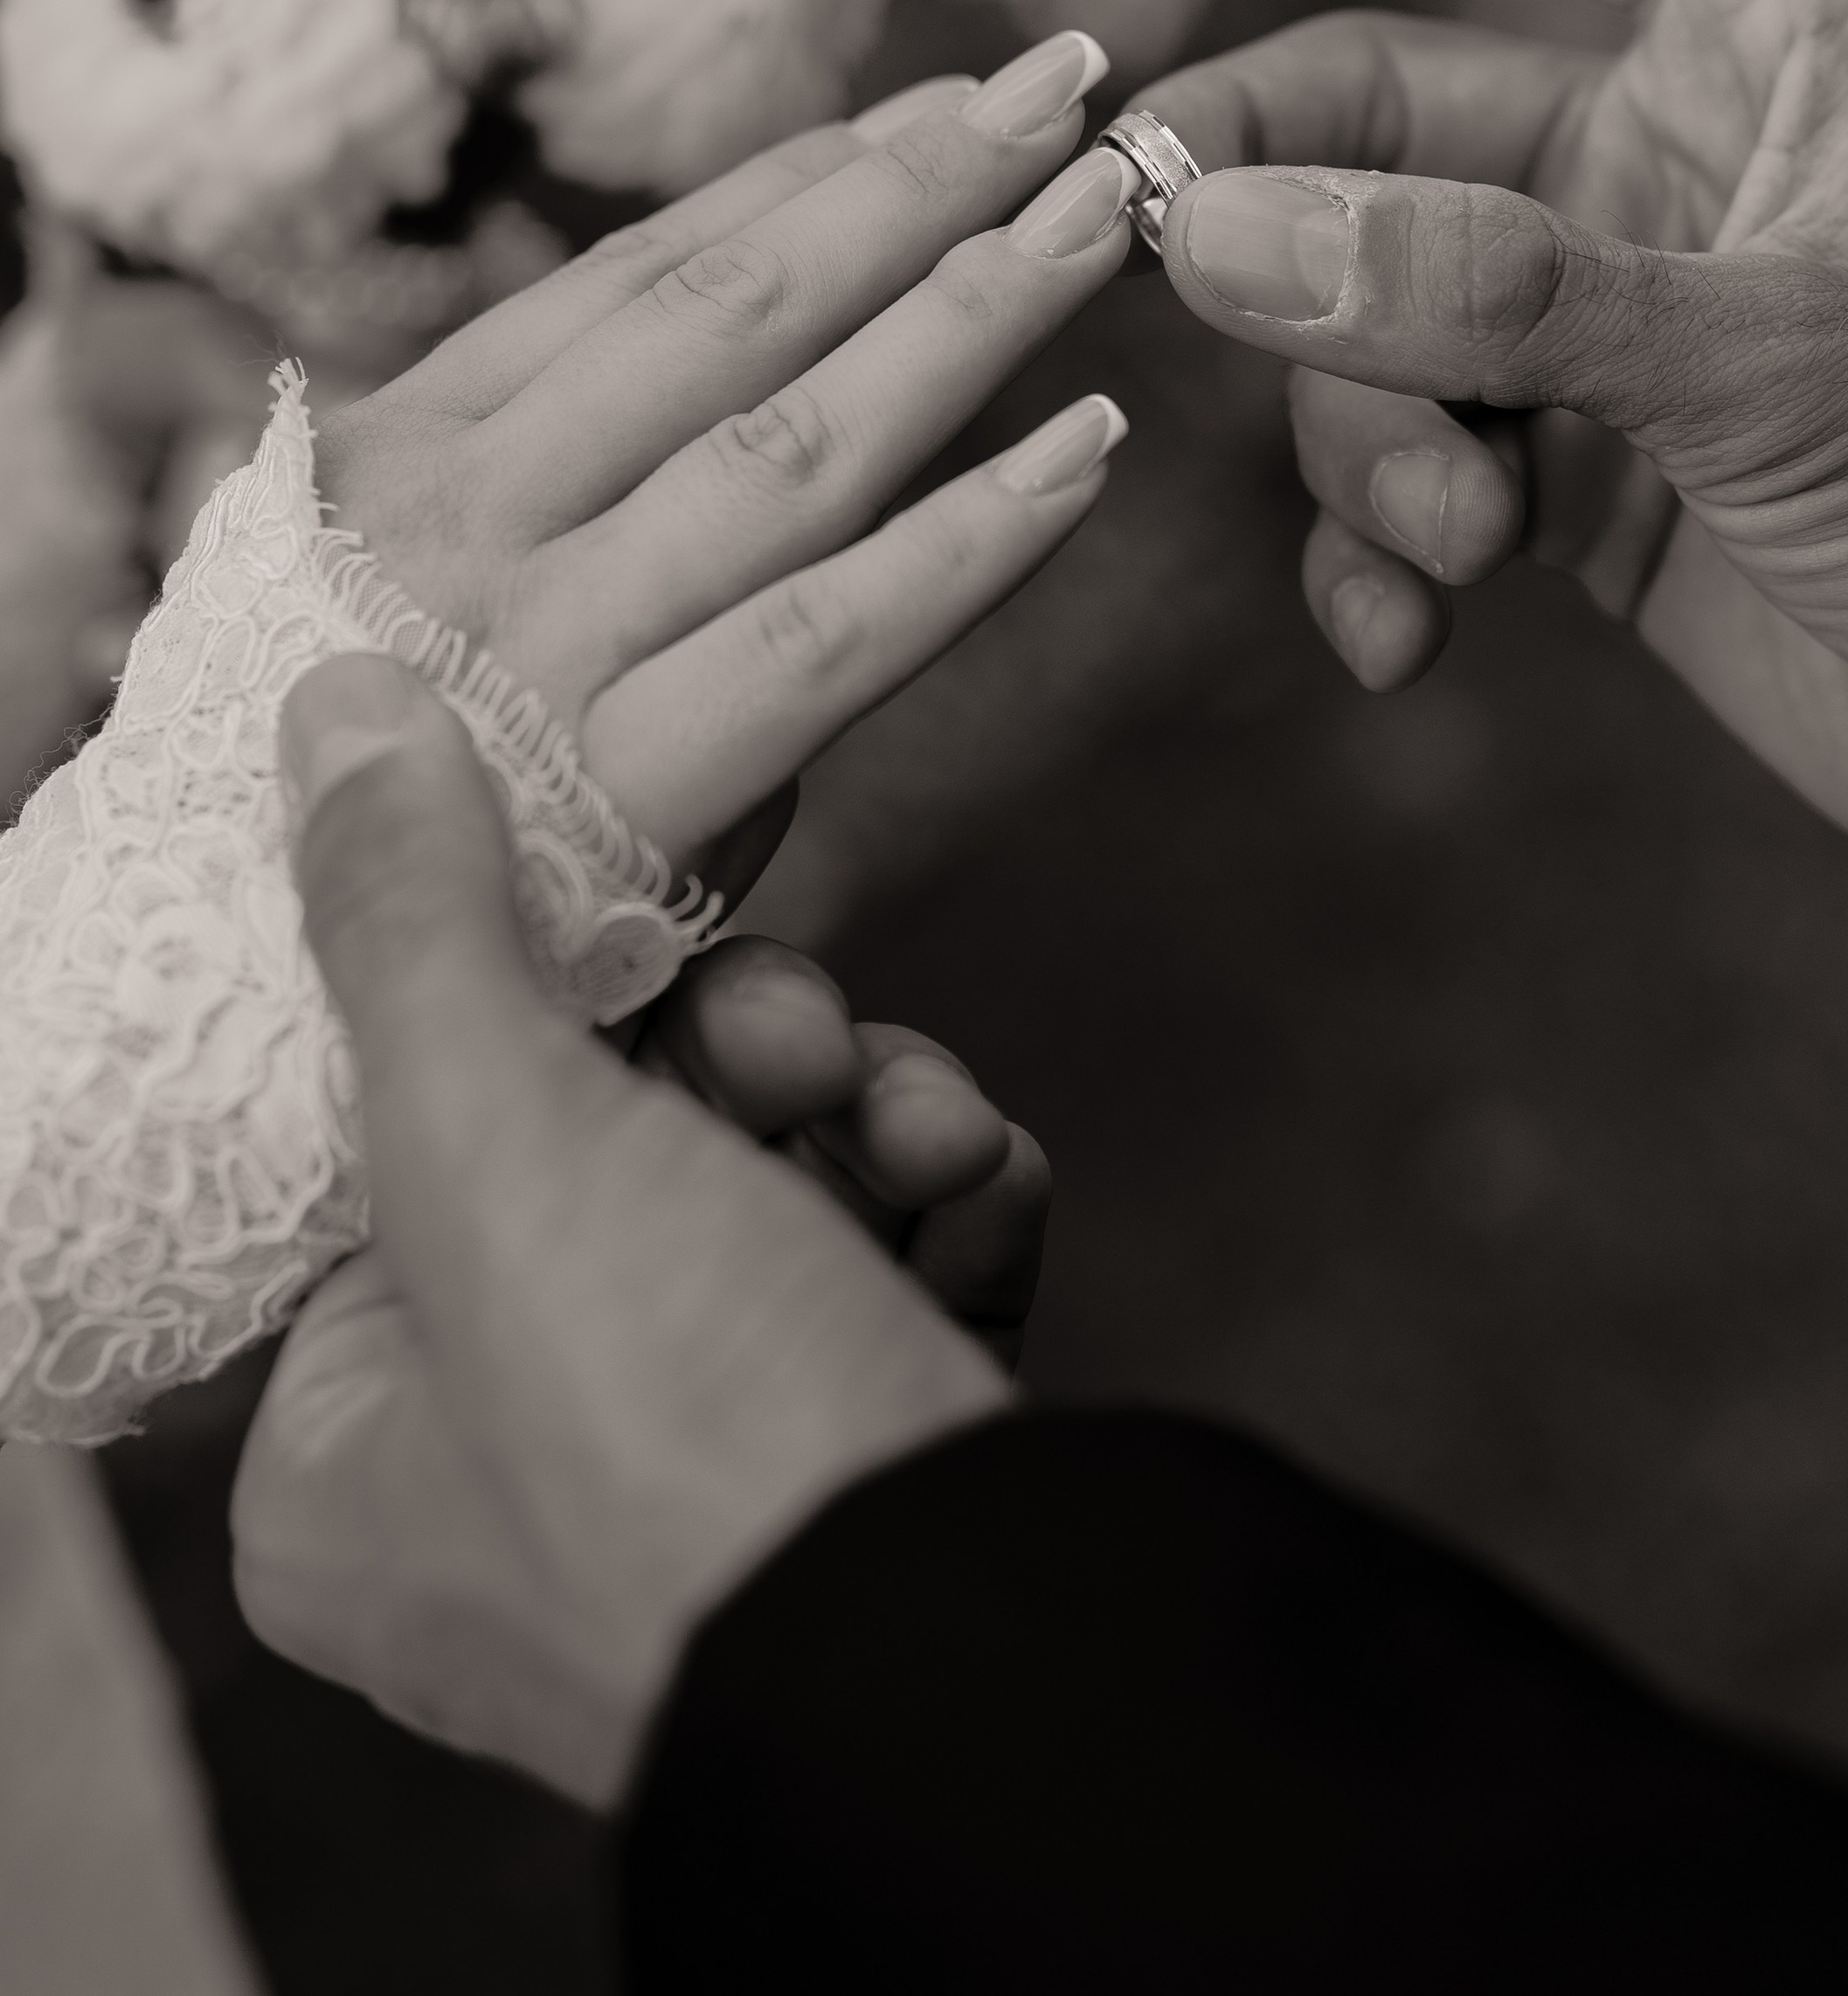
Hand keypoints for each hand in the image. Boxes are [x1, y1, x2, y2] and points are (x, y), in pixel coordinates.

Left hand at [234, 659, 1040, 1803]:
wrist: (985, 1670)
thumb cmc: (685, 1444)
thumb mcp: (502, 1144)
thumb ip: (415, 917)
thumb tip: (333, 706)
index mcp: (345, 1454)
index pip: (404, 1135)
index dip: (523, 985)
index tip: (626, 887)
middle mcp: (502, 1486)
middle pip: (607, 1141)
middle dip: (747, 1050)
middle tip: (804, 1033)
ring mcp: (698, 1486)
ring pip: (772, 1184)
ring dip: (869, 1112)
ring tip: (924, 1134)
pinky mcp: (862, 1467)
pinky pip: (886, 1268)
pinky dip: (945, 1207)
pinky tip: (986, 1198)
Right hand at [311, 34, 1139, 867]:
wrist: (197, 987)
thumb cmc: (332, 776)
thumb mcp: (381, 573)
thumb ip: (535, 469)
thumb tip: (725, 345)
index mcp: (417, 441)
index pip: (649, 273)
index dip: (816, 176)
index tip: (950, 102)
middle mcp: (476, 512)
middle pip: (737, 316)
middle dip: (916, 188)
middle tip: (1071, 89)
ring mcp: (545, 642)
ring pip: (795, 444)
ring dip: (967, 319)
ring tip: (1102, 224)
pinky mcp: (618, 785)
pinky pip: (826, 640)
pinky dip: (970, 540)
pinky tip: (1086, 454)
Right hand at [1136, 0, 1847, 948]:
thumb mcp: (1778, 365)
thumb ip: (1494, 294)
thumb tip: (1220, 227)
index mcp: (1756, 30)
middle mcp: (1661, 153)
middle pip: (1374, 111)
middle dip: (1268, 197)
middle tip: (1155, 261)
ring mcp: (1608, 324)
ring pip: (1366, 315)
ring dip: (1363, 432)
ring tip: (1452, 542)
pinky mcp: (1583, 484)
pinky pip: (1407, 474)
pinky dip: (1378, 554)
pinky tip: (1407, 644)